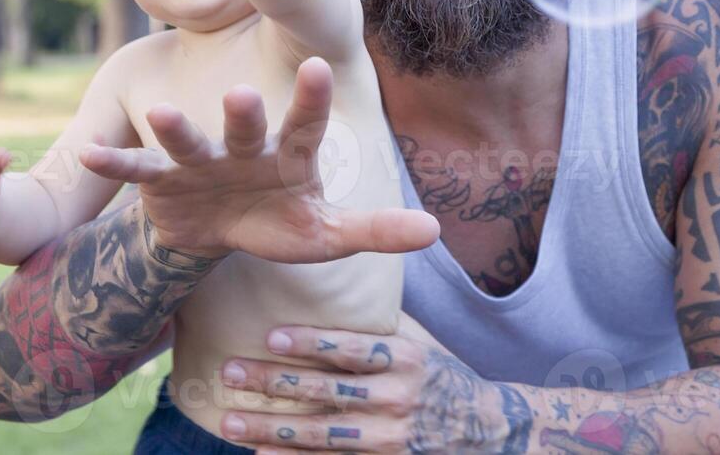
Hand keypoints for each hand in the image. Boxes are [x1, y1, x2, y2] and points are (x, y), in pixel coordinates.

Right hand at [80, 57, 439, 261]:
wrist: (218, 233)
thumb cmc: (278, 222)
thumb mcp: (326, 235)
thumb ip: (375, 230)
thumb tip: (435, 231)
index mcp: (288, 156)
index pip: (304, 126)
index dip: (310, 101)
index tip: (318, 67)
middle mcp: (243, 147)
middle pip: (244, 128)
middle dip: (242, 114)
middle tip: (242, 94)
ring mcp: (200, 160)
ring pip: (188, 140)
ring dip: (175, 128)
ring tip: (161, 111)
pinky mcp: (163, 181)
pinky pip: (139, 170)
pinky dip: (116, 164)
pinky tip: (88, 155)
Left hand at [215, 315, 510, 453]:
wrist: (490, 434)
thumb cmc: (442, 379)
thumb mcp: (423, 344)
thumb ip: (384, 324)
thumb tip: (343, 280)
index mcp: (407, 360)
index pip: (351, 349)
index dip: (310, 342)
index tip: (271, 335)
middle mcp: (398, 399)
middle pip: (326, 391)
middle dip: (273, 383)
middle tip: (230, 373)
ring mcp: (390, 440)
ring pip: (321, 434)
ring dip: (271, 430)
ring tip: (230, 422)